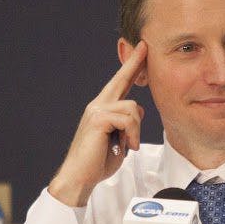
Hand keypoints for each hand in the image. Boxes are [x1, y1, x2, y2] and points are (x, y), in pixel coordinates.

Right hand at [48, 41, 147, 205]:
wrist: (80, 177)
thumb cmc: (97, 162)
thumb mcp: (119, 140)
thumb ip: (127, 124)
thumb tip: (137, 108)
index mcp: (102, 109)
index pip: (119, 84)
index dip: (131, 67)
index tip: (141, 50)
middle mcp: (98, 105)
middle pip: (121, 80)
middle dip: (134, 63)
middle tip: (145, 46)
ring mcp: (96, 110)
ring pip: (132, 108)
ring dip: (136, 130)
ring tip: (129, 145)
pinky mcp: (98, 119)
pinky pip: (127, 119)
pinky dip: (132, 134)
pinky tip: (126, 146)